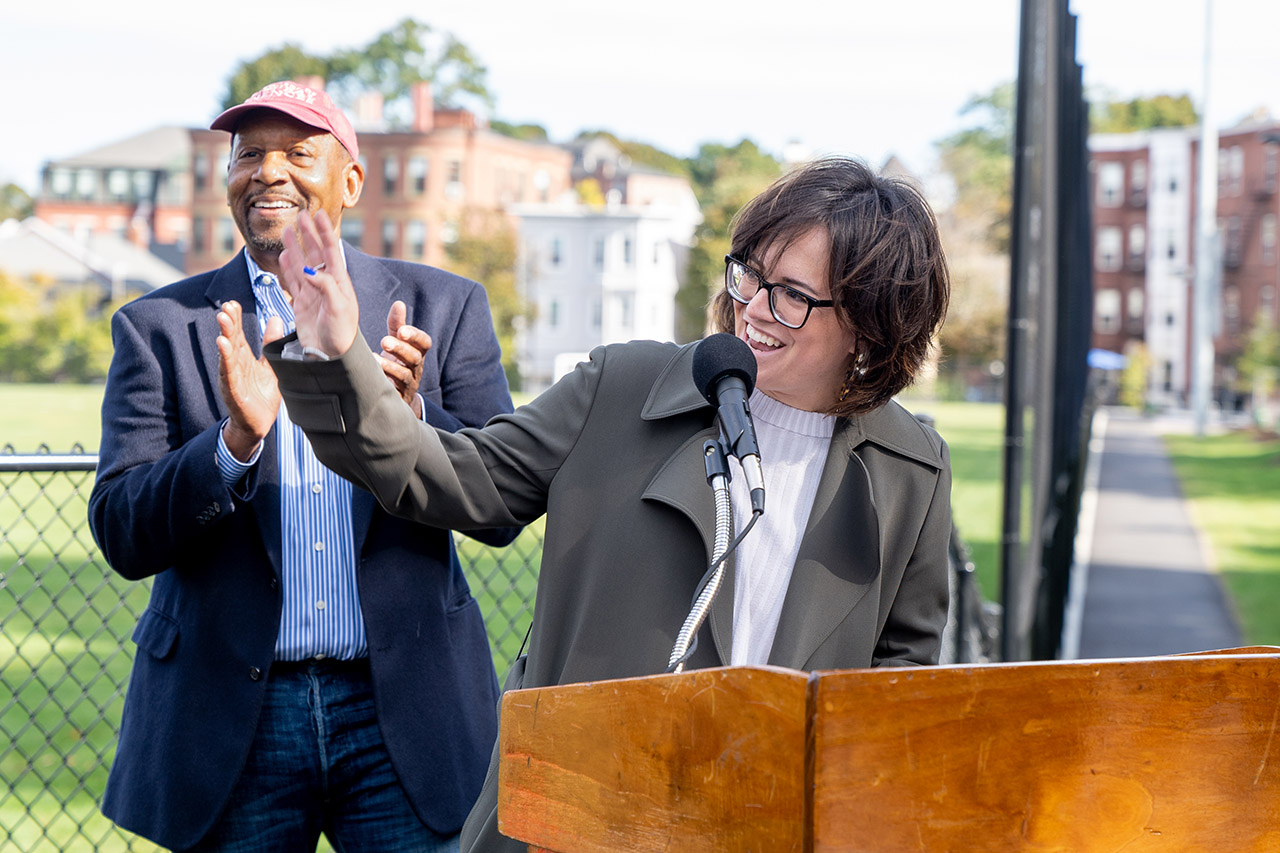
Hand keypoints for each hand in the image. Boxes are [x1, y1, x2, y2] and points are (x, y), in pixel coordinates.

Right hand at [217, 301, 286, 460]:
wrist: (259, 424)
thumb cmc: (262, 396)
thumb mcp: (270, 366)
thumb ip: (270, 344)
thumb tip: (276, 319)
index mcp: (244, 358)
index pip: (239, 334)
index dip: (235, 319)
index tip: (233, 303)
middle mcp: (236, 365)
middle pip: (232, 340)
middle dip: (229, 323)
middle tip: (226, 306)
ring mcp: (232, 377)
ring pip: (227, 353)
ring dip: (225, 335)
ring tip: (223, 319)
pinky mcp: (233, 390)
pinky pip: (228, 372)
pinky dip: (225, 358)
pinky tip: (222, 345)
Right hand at [278, 209, 359, 357]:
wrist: (333, 357)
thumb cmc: (342, 334)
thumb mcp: (339, 309)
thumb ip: (325, 287)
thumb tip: (309, 269)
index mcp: (340, 283)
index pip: (332, 251)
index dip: (325, 233)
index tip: (319, 215)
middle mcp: (327, 286)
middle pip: (316, 254)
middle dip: (309, 235)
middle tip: (301, 215)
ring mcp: (314, 295)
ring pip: (302, 265)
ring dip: (295, 248)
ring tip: (288, 231)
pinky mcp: (303, 306)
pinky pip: (294, 282)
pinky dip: (288, 269)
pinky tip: (284, 256)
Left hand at [379, 300, 431, 417]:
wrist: (396, 394)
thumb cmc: (396, 362)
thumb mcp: (397, 342)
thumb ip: (398, 325)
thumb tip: (399, 303)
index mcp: (417, 352)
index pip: (424, 343)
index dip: (415, 336)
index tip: (401, 331)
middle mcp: (416, 368)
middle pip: (415, 357)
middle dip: (401, 349)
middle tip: (384, 341)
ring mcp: (409, 384)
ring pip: (405, 375)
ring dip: (390, 366)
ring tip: (375, 358)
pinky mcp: (399, 397)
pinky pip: (395, 390)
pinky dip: (385, 381)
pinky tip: (373, 373)